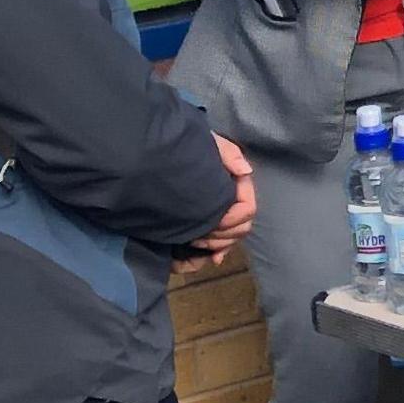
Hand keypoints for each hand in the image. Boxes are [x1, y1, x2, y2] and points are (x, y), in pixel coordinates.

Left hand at [192, 133, 257, 268]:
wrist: (156, 158)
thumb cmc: (183, 149)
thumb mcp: (207, 143)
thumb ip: (228, 153)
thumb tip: (246, 172)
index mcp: (235, 185)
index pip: (247, 209)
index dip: (232, 219)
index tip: (212, 221)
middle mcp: (230, 202)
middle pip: (242, 228)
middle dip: (223, 236)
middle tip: (198, 236)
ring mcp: (218, 215)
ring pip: (231, 240)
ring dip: (216, 245)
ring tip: (194, 241)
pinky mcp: (205, 226)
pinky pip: (215, 247)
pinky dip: (212, 254)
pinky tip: (207, 258)